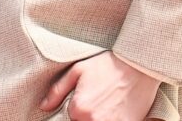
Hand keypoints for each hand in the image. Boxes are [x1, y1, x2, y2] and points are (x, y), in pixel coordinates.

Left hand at [40, 51, 159, 120]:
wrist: (138, 66)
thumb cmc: (107, 65)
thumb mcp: (77, 71)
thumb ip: (57, 91)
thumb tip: (43, 107)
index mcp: (78, 109)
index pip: (70, 118)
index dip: (76, 109)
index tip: (86, 98)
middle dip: (86, 116)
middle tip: (98, 100)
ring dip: (99, 117)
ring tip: (107, 104)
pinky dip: (112, 119)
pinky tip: (116, 109)